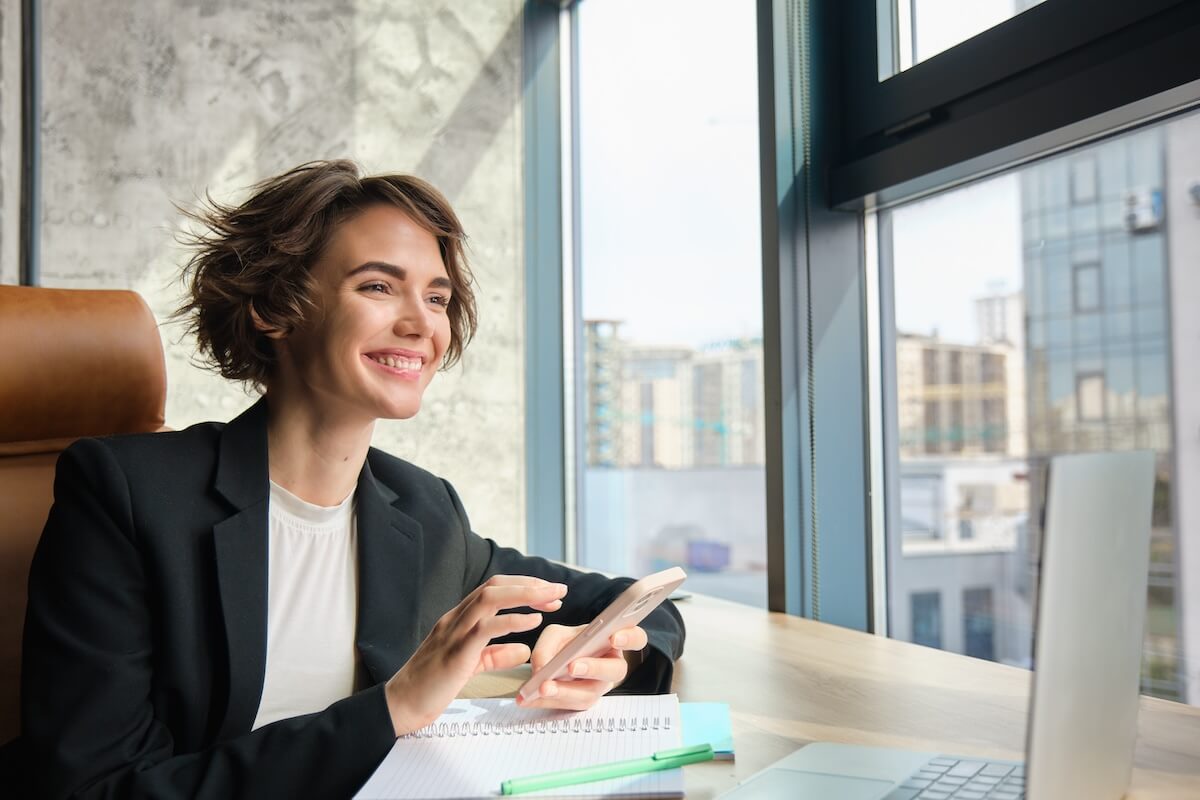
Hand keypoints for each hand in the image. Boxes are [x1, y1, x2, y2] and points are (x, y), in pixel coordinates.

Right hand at [384, 575, 566, 734]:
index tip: (547, 592)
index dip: (522, 586)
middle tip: (558, 589)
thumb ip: (496, 655)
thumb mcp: (471, 666)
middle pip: (495, 586)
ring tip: (551, 598)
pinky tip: (533, 621)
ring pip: (491, 598)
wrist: (401, 705)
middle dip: (530, 584)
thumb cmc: (431, 686)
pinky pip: (487, 627)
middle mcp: (455, 618)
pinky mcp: (456, 651)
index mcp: (458, 619)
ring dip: (525, 594)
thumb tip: (524, 649)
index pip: (493, 589)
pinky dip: (513, 620)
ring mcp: (453, 631)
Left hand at [516, 623, 649, 710]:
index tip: (614, 638)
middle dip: (593, 668)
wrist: (559, 662)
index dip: (629, 638)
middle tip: (572, 666)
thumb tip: (542, 667)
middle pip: (615, 671)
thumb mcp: (556, 634)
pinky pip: (569, 705)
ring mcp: (598, 688)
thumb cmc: (567, 643)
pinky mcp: (582, 703)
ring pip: (590, 694)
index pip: (636, 638)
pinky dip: (546, 701)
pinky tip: (528, 697)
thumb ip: (549, 645)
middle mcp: (612, 667)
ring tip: (543, 688)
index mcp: (614, 642)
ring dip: (565, 691)